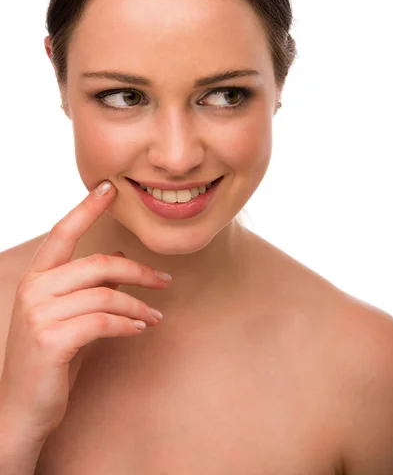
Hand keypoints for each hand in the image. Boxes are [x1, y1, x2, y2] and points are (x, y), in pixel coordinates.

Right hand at [0, 180, 170, 444]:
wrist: (22, 409)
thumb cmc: (50, 358)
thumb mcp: (69, 315)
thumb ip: (90, 286)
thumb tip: (122, 259)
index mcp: (36, 277)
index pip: (63, 232)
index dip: (87, 207)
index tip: (109, 188)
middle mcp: (34, 288)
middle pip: (99, 264)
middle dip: (138, 271)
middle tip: (164, 281)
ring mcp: (40, 314)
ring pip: (106, 294)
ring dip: (138, 304)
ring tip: (155, 315)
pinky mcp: (52, 340)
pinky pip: (104, 322)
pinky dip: (128, 324)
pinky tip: (140, 328)